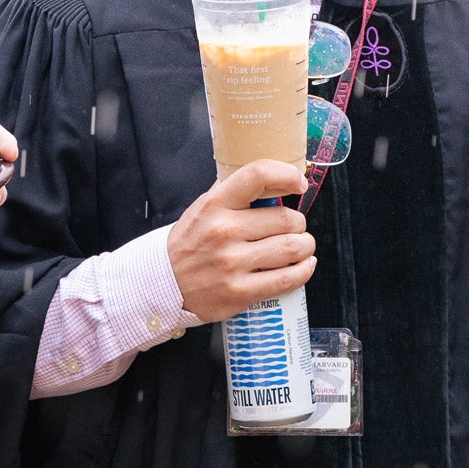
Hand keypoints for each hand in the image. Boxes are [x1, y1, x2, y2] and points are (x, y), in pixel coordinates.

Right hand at [165, 160, 314, 323]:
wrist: (164, 284)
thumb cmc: (189, 244)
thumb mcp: (202, 208)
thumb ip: (232, 193)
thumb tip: (270, 179)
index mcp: (215, 205)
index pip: (258, 176)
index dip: (287, 175)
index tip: (298, 184)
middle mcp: (224, 231)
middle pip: (286, 218)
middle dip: (298, 223)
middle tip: (295, 227)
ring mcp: (233, 264)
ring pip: (292, 248)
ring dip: (305, 246)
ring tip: (302, 246)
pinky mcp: (241, 292)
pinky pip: (287, 279)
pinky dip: (304, 270)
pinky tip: (304, 265)